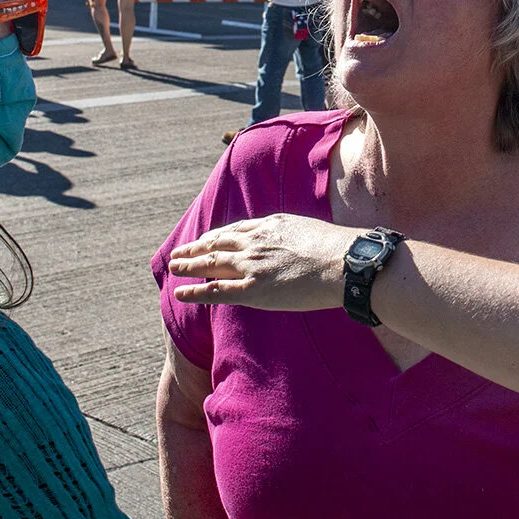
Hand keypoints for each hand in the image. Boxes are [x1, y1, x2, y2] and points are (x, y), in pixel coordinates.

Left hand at [168, 214, 354, 310]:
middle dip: (196, 248)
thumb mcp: (310, 231)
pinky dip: (195, 292)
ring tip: (174, 267)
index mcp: (270, 225)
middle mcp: (256, 242)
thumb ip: (293, 237)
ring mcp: (253, 265)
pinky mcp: (254, 289)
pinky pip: (216, 290)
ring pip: (211, 264)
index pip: (236, 229)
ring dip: (189, 265)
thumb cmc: (338, 251)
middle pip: (217, 243)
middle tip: (180, 252)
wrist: (345, 263)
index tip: (206, 240)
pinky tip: (180, 292)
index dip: (217, 236)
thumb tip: (294, 247)